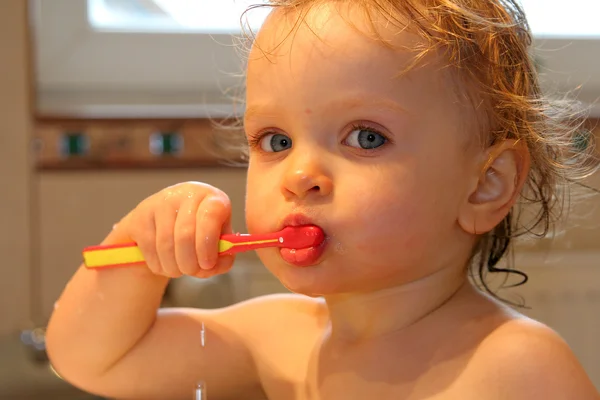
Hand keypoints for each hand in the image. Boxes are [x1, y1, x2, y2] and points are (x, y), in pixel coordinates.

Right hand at [117, 181, 234, 277]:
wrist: (164, 224)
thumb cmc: (198, 234)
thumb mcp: (217, 243)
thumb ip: (223, 257)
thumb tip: (216, 265)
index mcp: (211, 198)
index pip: (211, 215)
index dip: (208, 244)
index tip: (207, 264)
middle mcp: (186, 194)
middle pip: (185, 235)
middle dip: (190, 263)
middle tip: (191, 272)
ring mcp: (161, 202)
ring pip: (166, 245)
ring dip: (174, 267)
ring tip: (179, 270)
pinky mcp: (141, 215)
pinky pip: (150, 248)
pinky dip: (158, 265)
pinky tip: (164, 264)